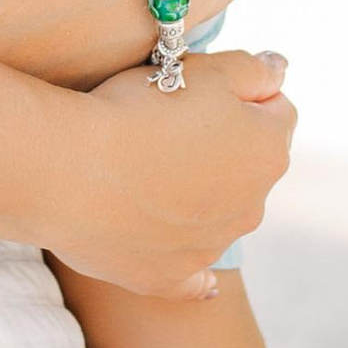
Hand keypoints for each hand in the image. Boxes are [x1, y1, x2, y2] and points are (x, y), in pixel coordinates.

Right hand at [53, 49, 293, 297]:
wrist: (68, 169)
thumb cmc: (135, 111)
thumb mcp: (202, 70)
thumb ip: (252, 70)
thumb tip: (279, 72)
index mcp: (268, 153)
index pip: (277, 112)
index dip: (241, 93)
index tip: (201, 88)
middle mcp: (251, 208)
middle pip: (247, 167)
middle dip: (221, 147)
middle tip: (167, 125)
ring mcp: (210, 248)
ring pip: (215, 214)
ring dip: (195, 193)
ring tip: (141, 169)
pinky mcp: (168, 277)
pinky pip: (190, 276)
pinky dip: (183, 259)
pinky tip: (168, 245)